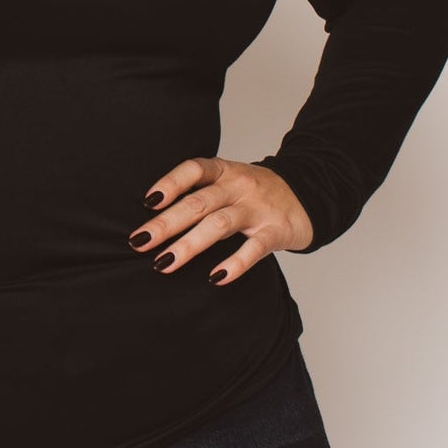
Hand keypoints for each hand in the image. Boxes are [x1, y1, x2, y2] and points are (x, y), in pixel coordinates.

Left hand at [127, 156, 313, 284]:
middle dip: (166, 223)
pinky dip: (235, 264)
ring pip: (219, 225)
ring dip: (188, 245)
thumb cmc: (255, 194)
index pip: (194, 169)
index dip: (170, 183)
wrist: (308, 195)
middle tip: (139, 242)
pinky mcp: (276, 231)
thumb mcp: (229, 183)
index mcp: (225, 171)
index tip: (147, 203)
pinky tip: (216, 278)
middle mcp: (239, 186)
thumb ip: (199, 196)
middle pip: (198, 203)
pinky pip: (254, 248)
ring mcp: (258, 209)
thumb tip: (154, 220)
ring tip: (164, 264)